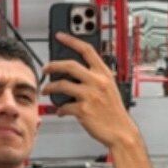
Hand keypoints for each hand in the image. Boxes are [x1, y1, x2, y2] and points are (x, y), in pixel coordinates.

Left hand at [44, 33, 136, 148]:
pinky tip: (60, 111)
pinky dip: (60, 109)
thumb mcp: (109, 88)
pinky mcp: (83, 110)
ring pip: (62, 84)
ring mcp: (90, 95)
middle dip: (53, 65)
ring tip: (46, 90)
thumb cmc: (114, 112)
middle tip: (45, 68)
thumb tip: (73, 74)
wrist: (121, 131)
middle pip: (69, 65)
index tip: (59, 36)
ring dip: (50, 87)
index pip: (86, 49)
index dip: (71, 40)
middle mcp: (97, 81)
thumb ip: (95, 78)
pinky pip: (64, 106)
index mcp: (104, 73)